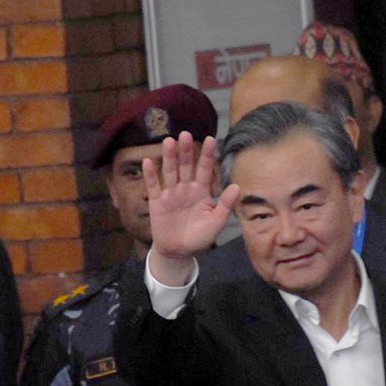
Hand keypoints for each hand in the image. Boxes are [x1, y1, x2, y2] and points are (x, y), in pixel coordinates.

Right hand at [144, 132, 240, 285]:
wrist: (179, 251)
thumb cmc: (200, 237)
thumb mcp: (216, 222)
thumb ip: (226, 205)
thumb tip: (237, 186)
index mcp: (202, 191)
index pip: (205, 170)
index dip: (207, 155)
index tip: (211, 139)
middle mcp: (186, 188)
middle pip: (186, 166)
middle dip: (186, 151)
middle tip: (185, 134)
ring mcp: (171, 193)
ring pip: (170, 171)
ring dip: (169, 157)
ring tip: (169, 141)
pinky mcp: (157, 202)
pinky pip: (154, 186)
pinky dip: (150, 175)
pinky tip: (148, 162)